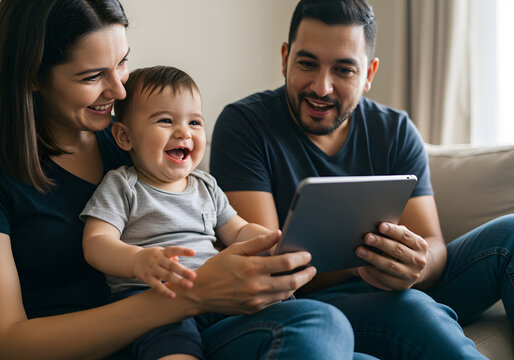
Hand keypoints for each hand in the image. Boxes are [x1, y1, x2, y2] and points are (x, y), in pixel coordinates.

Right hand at [133, 246, 195, 297]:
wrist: (134, 261)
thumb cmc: (154, 257)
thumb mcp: (162, 253)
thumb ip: (172, 257)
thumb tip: (179, 262)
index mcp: (162, 252)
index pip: (174, 250)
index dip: (184, 251)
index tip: (194, 253)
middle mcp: (157, 259)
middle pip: (171, 265)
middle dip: (183, 271)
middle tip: (194, 276)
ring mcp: (151, 269)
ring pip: (166, 276)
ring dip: (178, 281)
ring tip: (189, 285)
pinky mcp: (147, 278)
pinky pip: (157, 285)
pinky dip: (165, 291)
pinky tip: (173, 295)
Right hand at [178, 230, 315, 314]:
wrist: (200, 293)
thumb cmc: (217, 267)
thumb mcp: (235, 250)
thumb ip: (259, 243)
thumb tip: (279, 233)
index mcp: (252, 268)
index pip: (285, 263)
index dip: (300, 259)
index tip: (307, 255)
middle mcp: (256, 286)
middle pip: (291, 282)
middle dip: (306, 275)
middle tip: (313, 269)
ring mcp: (255, 300)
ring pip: (285, 294)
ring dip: (298, 285)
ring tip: (303, 276)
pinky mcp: (253, 309)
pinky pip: (275, 302)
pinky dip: (284, 294)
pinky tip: (287, 287)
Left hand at [355, 222, 427, 289]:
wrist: (414, 269)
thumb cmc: (403, 248)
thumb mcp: (403, 240)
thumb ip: (394, 234)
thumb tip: (376, 228)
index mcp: (420, 245)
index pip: (406, 236)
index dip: (393, 230)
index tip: (380, 226)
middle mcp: (419, 260)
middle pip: (397, 250)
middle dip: (381, 243)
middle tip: (367, 238)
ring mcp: (412, 275)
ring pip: (391, 265)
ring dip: (374, 258)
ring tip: (360, 251)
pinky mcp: (403, 285)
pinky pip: (386, 279)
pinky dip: (373, 272)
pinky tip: (363, 266)